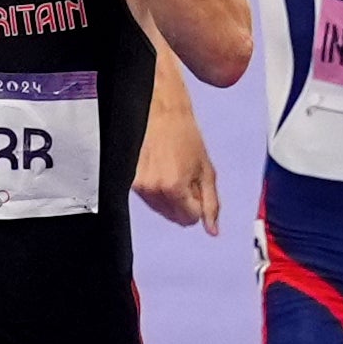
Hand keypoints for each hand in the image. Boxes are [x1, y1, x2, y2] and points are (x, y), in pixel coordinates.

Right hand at [135, 99, 221, 233]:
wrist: (161, 114)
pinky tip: (161, 168)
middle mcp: (154, 190)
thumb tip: (213, 230)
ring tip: (172, 169)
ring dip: (170, 197)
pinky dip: (157, 190)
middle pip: (174, 218)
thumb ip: (212, 203)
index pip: (189, 219)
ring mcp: (139, 186)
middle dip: (183, 203)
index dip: (197, 205)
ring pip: (160, 210)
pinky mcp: (130, 181)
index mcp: (174, 188)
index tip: (197, 189)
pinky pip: (148, 199)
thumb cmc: (184, 135)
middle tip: (185, 177)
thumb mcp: (206, 170)